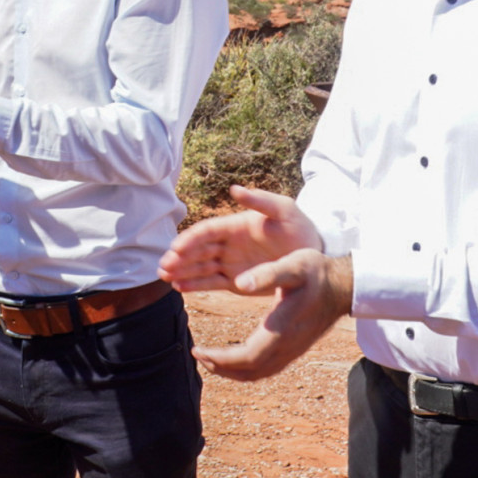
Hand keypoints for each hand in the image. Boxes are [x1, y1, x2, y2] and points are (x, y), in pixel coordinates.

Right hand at [159, 186, 324, 292]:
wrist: (314, 254)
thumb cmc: (299, 228)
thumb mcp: (284, 210)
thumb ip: (260, 200)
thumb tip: (234, 189)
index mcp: (235, 225)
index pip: (206, 231)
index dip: (189, 239)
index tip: (175, 248)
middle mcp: (228, 244)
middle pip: (197, 250)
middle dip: (179, 258)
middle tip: (163, 267)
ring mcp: (230, 262)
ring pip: (200, 267)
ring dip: (182, 271)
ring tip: (165, 278)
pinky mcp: (236, 280)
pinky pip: (211, 282)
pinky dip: (196, 285)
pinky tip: (179, 288)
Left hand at [192, 250, 353, 381]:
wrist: (344, 285)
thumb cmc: (317, 272)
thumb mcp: (293, 265)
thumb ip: (267, 274)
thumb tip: (240, 284)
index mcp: (282, 329)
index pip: (246, 358)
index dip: (220, 359)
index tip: (198, 349)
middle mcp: (287, 346)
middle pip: (250, 371)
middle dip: (220, 367)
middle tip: (198, 354)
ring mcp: (293, 350)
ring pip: (259, 373)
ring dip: (232, 371)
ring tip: (211, 359)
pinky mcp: (295, 348)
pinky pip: (267, 368)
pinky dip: (247, 369)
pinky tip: (236, 358)